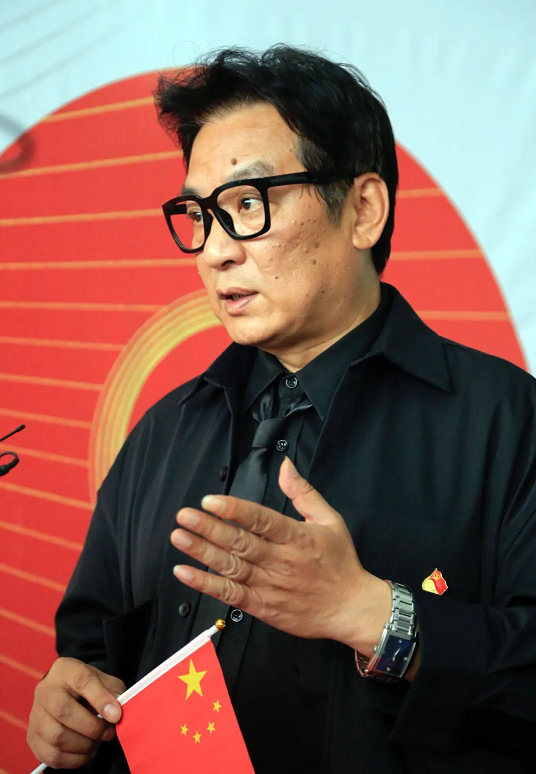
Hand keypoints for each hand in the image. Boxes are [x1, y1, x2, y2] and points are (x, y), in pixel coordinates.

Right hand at [27, 657, 125, 768]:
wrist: (66, 693)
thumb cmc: (89, 688)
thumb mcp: (104, 681)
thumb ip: (113, 693)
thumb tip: (116, 712)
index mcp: (66, 669)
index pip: (82, 680)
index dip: (101, 699)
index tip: (116, 715)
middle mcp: (45, 689)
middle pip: (64, 711)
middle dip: (91, 728)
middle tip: (107, 733)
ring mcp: (35, 714)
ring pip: (56, 736)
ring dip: (82, 746)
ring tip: (96, 743)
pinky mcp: (32, 737)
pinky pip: (50, 755)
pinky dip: (72, 760)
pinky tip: (84, 753)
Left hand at [171, 457, 390, 653]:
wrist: (351, 608)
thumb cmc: (340, 563)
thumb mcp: (330, 519)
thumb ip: (303, 492)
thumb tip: (285, 465)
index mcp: (297, 537)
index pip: (261, 520)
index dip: (235, 510)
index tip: (210, 501)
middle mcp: (281, 561)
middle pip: (240, 543)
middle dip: (209, 528)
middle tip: (184, 516)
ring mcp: (270, 586)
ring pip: (231, 567)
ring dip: (202, 553)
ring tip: (180, 538)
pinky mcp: (262, 607)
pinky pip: (230, 594)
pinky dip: (207, 584)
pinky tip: (186, 573)